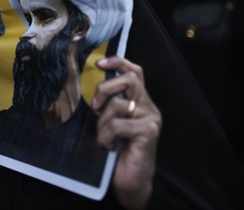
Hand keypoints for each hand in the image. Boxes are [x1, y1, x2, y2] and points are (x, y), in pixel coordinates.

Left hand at [92, 56, 161, 209]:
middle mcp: (149, 107)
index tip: (99, 63)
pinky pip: (118, 124)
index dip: (118, 62)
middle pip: (129, 80)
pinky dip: (106, 134)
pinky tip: (107, 145)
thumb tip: (92, 86)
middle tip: (95, 106)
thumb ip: (110, 105)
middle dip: (105, 88)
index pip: (135, 72)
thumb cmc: (119, 152)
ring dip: (103, 121)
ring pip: (119, 104)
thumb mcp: (112, 123)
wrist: (131, 182)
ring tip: (103, 136)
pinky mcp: (148, 132)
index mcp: (141, 102)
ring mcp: (151, 119)